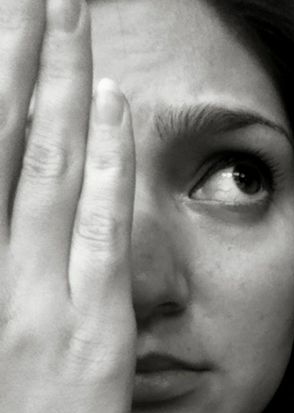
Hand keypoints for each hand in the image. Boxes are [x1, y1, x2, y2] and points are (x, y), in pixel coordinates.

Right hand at [0, 0, 135, 412]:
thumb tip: (1, 200)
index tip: (8, 17)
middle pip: (6, 137)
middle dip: (24, 53)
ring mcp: (37, 297)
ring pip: (54, 165)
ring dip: (65, 82)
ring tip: (74, 14)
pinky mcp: (89, 331)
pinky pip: (102, 228)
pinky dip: (109, 162)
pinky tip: (115, 107)